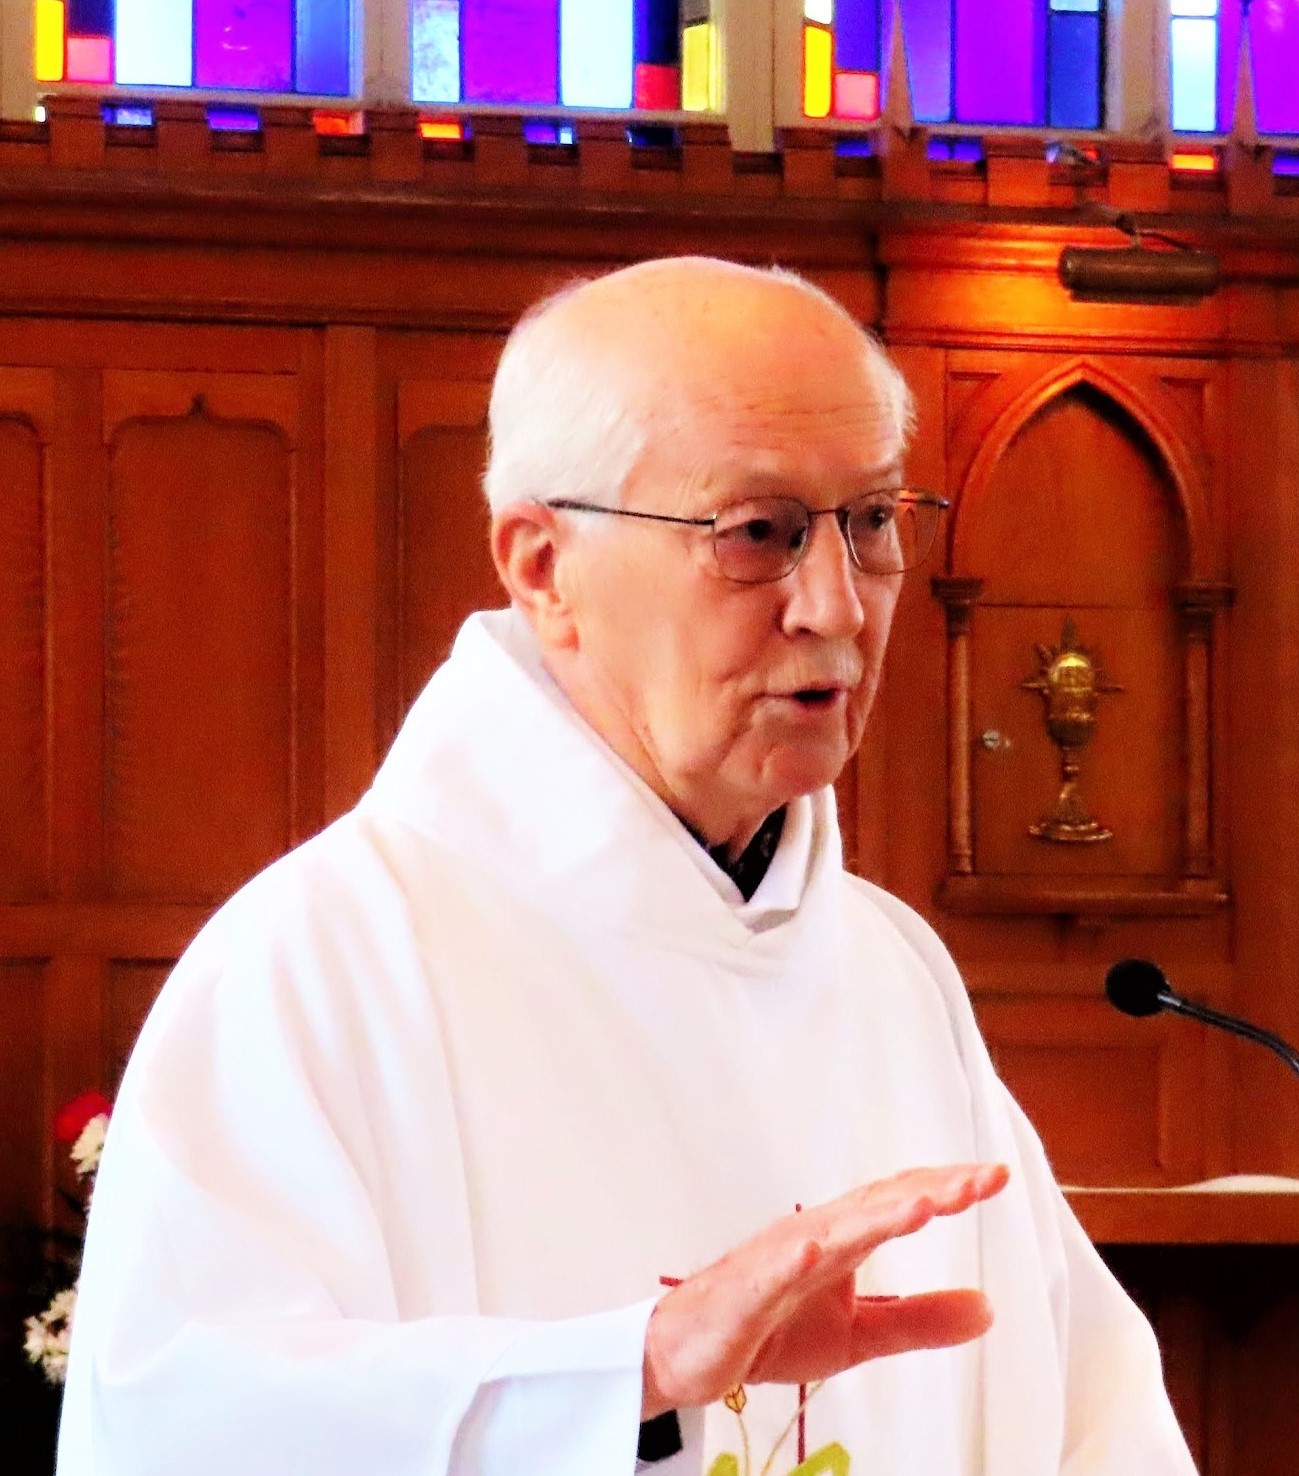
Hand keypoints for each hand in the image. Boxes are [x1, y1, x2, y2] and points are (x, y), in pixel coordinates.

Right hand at [641, 1162, 1008, 1418]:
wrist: (689, 1354)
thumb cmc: (769, 1330)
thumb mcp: (860, 1335)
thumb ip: (919, 1320)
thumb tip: (988, 1308)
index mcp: (843, 1240)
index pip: (901, 1202)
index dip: (947, 1189)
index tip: (995, 1176)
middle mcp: (814, 1236)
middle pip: (878, 1205)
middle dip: (929, 1191)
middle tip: (979, 1179)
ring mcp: (777, 1260)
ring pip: (834, 1230)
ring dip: (877, 1215)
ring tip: (922, 1205)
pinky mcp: (745, 1294)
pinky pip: (770, 1274)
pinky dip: (792, 1258)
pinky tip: (817, 1248)